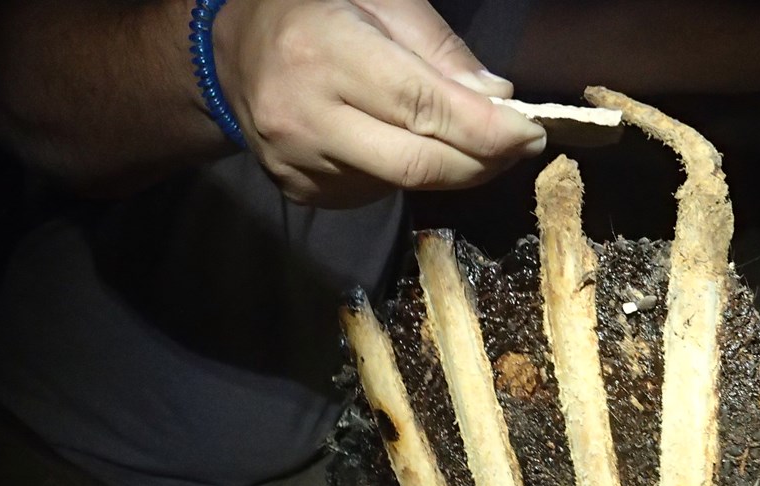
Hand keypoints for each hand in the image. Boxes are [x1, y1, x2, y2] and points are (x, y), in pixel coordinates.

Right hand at [213, 0, 548, 205]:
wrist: (228, 52)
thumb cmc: (311, 9)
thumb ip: (438, 48)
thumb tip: (497, 100)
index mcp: (325, 53)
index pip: (423, 108)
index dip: (485, 130)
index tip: (531, 133)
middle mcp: (306, 116)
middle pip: (417, 165)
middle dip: (481, 162)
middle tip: (519, 147)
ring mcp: (299, 163)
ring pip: (400, 185)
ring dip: (450, 168)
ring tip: (469, 139)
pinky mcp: (301, 191)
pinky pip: (374, 193)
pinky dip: (407, 173)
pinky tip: (406, 144)